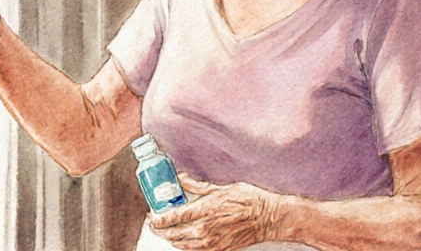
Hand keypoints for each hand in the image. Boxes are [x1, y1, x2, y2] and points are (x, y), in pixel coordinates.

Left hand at [147, 175, 284, 249]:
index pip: (171, 218)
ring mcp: (211, 242)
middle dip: (159, 229)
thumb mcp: (222, 188)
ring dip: (170, 238)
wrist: (269, 219)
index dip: (157, 218)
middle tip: (155, 222)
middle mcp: (205, 229)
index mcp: (204, 211)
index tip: (151, 214)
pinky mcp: (218, 250)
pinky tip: (183, 238)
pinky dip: (184, 245)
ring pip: (181, 245)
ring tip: (167, 229)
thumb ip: (197, 185)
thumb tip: (180, 177)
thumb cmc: (249, 199)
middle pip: (172, 234)